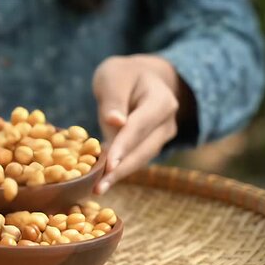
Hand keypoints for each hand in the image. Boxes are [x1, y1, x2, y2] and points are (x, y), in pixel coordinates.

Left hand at [93, 55, 182, 193]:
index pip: (140, 126)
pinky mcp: (151, 148)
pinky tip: (101, 181)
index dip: (123, 147)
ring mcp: (162, 137)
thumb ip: (114, 98)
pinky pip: (135, 161)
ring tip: (97, 189)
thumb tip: (115, 122)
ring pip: (141, 160)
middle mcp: (167, 122)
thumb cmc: (124, 76)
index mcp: (162, 100)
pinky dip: (119, 171)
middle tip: (98, 187)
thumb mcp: (113, 76)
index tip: (108, 165)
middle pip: (143, 150)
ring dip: (119, 175)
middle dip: (120, 170)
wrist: (142, 79)